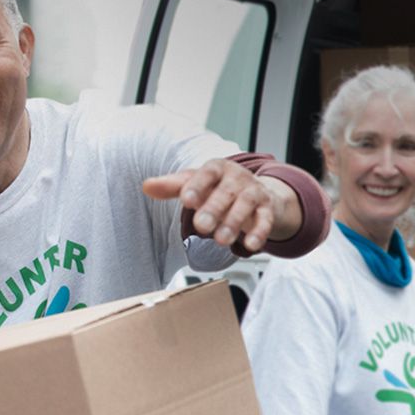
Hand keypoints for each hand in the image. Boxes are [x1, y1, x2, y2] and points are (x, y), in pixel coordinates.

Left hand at [143, 159, 299, 252]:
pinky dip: (259, 232)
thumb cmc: (220, 189)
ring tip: (221, 240)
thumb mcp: (196, 185)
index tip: (186, 199)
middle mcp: (237, 178)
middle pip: (226, 192)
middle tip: (201, 226)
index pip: (206, 173)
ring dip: (234, 222)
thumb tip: (147, 186)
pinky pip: (265, 220)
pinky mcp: (268, 209)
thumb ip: (173, 187)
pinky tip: (251, 245)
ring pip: (245, 205)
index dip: (197, 185)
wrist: (259, 193)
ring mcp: (254, 192)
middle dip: (214, 208)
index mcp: (217, 169)